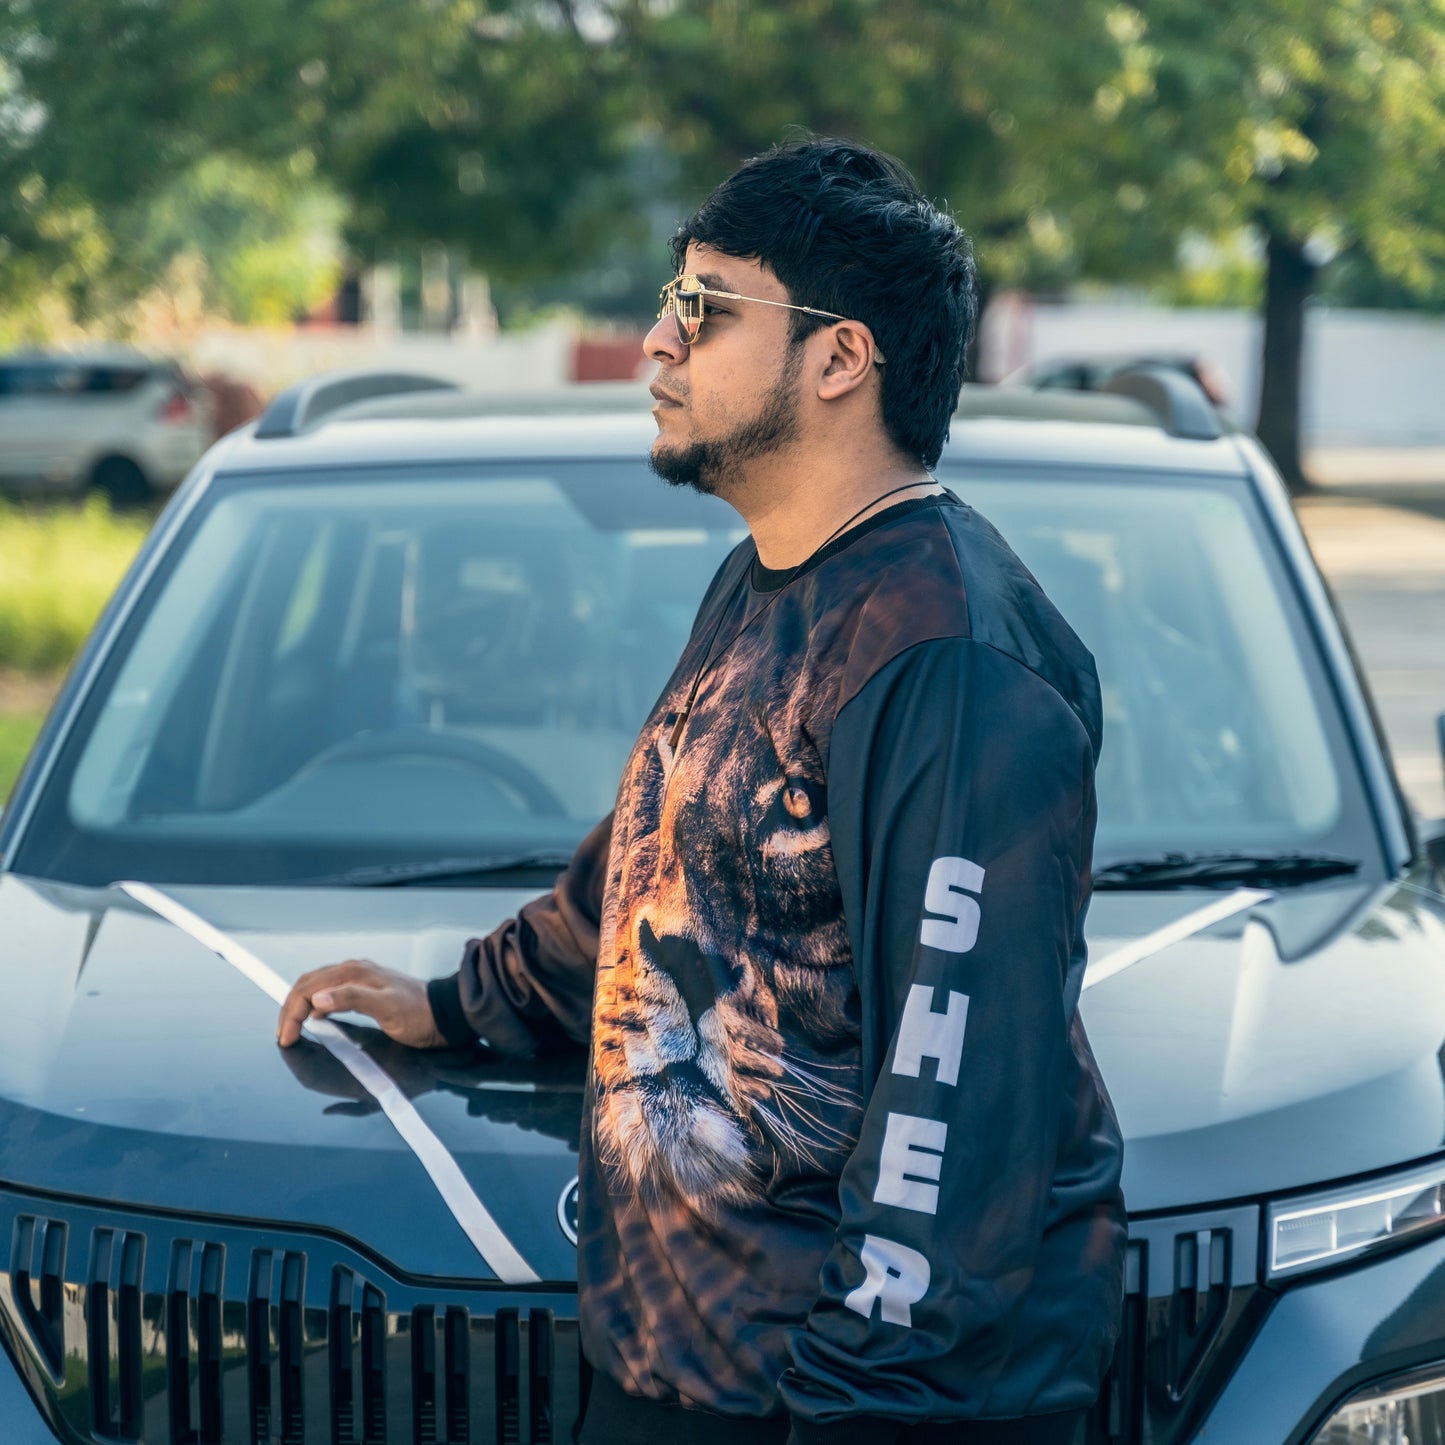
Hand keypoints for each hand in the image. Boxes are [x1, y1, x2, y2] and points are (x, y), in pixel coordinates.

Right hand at [277, 959, 447, 1049]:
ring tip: (291, 1027)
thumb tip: (318, 998)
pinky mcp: (364, 988)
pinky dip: (314, 1004)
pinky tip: (314, 1017)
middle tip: (283, 1035)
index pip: (308, 988)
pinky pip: (329, 991)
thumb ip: (352, 999)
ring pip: (316, 987)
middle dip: (289, 1009)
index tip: (285, 1036)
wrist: (444, 1014)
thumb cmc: (419, 1013)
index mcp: (354, 973)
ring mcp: (358, 978)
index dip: (291, 1012)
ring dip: (299, 1006)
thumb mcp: (386, 1009)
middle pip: (307, 985)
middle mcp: (353, 971)